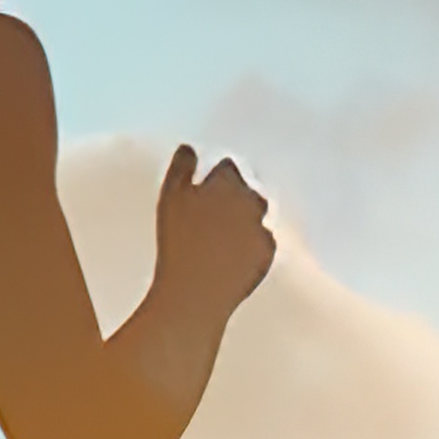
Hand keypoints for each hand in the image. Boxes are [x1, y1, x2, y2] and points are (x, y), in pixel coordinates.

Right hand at [149, 145, 278, 318]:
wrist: (196, 291)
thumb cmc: (178, 242)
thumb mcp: (170, 198)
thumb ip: (181, 168)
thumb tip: (188, 147)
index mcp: (227, 182)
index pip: (228, 168)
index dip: (216, 178)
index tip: (206, 188)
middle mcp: (251, 200)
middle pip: (247, 190)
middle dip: (234, 197)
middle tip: (214, 214)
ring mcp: (262, 225)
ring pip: (257, 215)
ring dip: (244, 219)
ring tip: (221, 234)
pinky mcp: (268, 251)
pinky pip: (261, 240)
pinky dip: (250, 243)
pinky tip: (230, 255)